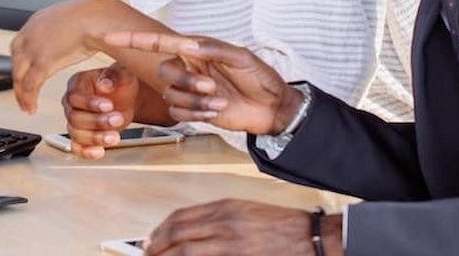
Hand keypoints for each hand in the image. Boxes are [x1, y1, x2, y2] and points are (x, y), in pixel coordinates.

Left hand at [12, 0, 148, 112]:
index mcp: (38, 22)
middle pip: (15, 62)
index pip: (19, 46)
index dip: (21, 64)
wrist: (99, 15)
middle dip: (18, 81)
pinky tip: (32, 108)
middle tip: (22, 96)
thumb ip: (66, 33)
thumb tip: (73, 40)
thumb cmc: (96, 17)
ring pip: (19, 76)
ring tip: (27, 107)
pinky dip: (29, 99)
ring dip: (21, 94)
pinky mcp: (43, 61)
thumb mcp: (72, 23)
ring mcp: (34, 46)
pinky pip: (30, 85)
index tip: (24, 76)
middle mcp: (31, 33)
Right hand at [62, 64, 138, 158]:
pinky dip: (87, 152)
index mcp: (77, 84)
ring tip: (114, 137)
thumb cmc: (120, 82)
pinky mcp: (82, 136)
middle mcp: (72, 103)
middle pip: (74, 118)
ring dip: (95, 138)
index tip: (108, 105)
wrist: (127, 97)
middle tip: (117, 119)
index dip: (90, 103)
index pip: (75, 96)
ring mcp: (76, 121)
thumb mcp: (122, 73)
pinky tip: (100, 151)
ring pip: (76, 134)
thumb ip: (113, 75)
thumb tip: (104, 84)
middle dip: (97, 122)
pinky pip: (77, 147)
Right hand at [104, 32, 303, 135]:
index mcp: (196, 50)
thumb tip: (187, 43)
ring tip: (221, 102)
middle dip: (186, 81)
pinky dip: (196, 114)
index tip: (110, 38)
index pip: (159, 43)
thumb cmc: (260, 78)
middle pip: (164, 72)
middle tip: (213, 86)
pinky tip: (215, 113)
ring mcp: (190, 90)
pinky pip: (179, 113)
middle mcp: (189, 68)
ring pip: (171, 95)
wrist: (272, 108)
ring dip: (196, 101)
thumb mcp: (242, 58)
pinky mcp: (193, 110)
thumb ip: (214, 49)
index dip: (134, 40)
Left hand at [145, 199, 342, 255]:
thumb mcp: (246, 212)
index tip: (150, 241)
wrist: (310, 238)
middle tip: (148, 255)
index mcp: (225, 207)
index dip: (160, 231)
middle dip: (157, 247)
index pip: (181, 217)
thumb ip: (218, 219)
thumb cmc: (281, 225)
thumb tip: (189, 232)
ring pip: (186, 250)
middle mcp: (225, 222)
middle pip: (178, 233)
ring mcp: (231, 243)